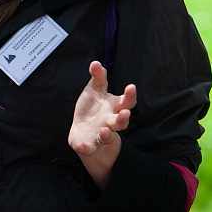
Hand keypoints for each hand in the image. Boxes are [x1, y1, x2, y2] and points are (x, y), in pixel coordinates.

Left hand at [68, 61, 136, 188]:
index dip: (130, 95)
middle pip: (121, 121)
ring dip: (107, 134)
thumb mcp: (95, 90)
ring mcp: (101, 134)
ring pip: (108, 136)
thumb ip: (98, 77)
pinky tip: (80, 146)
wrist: (85, 131)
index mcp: (114, 107)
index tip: (131, 87)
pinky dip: (86, 148)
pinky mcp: (90, 145)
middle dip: (124, 118)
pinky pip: (89, 148)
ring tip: (104, 130)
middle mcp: (110, 122)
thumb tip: (96, 63)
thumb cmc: (94, 107)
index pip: (126, 102)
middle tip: (125, 113)